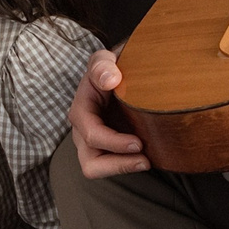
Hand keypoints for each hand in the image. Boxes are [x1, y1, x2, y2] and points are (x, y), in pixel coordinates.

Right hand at [69, 48, 150, 178]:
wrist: (117, 75)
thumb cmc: (110, 68)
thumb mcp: (104, 59)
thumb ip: (103, 65)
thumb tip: (111, 79)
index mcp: (81, 109)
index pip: (91, 133)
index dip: (113, 142)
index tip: (139, 143)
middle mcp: (83, 130)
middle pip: (90, 161)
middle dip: (118, 162)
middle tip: (145, 158)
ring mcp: (92, 142)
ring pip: (96, 169)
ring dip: (121, 169)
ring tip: (146, 162)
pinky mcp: (106, 149)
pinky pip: (111, 166)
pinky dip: (127, 165)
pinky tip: (147, 158)